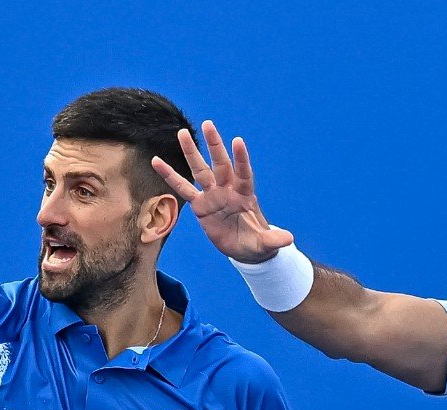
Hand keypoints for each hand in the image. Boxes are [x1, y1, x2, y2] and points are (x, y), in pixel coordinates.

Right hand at [151, 121, 294, 264]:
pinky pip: (183, 188)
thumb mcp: (265, 244)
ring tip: (181, 133)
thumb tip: (289, 239)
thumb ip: (273, 240)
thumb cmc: (256, 243)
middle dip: (215, 146)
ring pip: (200, 170)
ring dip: (191, 153)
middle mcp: (228, 190)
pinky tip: (157, 162)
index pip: (243, 174)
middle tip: (208, 124)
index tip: (238, 141)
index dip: (241, 159)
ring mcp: (213, 195)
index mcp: (245, 195)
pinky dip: (170, 176)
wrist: (244, 248)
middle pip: (220, 164)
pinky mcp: (200, 205)